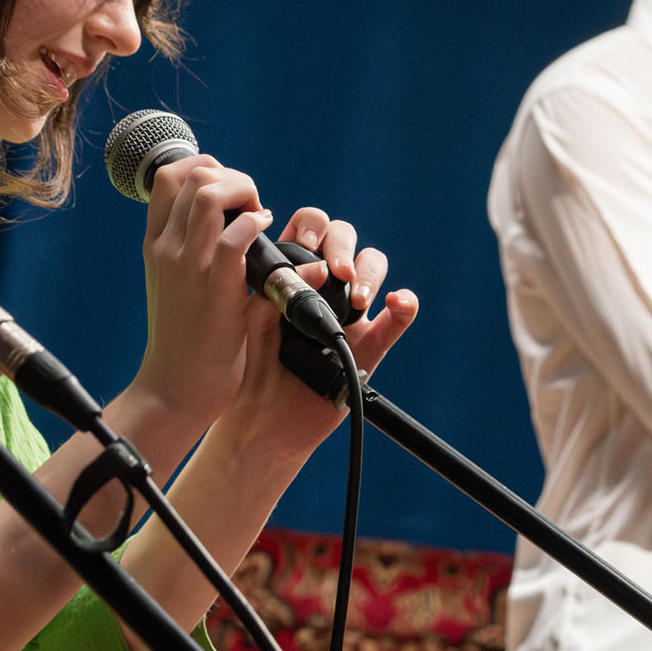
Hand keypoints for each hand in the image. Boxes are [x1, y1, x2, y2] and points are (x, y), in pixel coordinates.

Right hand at [126, 154, 274, 436]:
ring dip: (244, 193)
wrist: (174, 389)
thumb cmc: (184, 341)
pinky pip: (234, 238)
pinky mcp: (214, 290)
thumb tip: (243, 218)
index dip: (205, 168)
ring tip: (258, 216)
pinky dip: (255, 225)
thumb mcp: (180, 285)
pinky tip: (265, 234)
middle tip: (250, 206)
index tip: (229, 192)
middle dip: (231, 177)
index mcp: (157, 243)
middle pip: (192, 174)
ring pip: (210, 195)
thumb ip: (202, 250)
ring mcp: (187, 266)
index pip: (169, 175)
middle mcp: (166, 247)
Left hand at [206, 208, 417, 466]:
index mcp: (290, 273)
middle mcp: (322, 287)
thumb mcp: (246, 323)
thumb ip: (273, 291)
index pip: (309, 229)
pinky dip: (405, 304)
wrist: (260, 423)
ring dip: (370, 272)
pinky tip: (397, 303)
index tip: (304, 244)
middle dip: (343, 246)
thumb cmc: (247, 370)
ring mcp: (349, 314)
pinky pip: (397, 319)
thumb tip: (317, 270)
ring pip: (373, 269)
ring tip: (356, 298)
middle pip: (345, 241)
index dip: (312, 227)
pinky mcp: (370, 345)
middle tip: (336, 270)